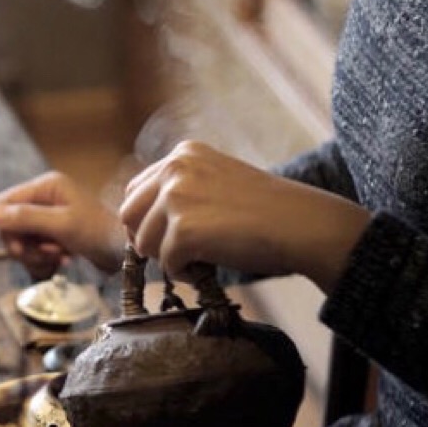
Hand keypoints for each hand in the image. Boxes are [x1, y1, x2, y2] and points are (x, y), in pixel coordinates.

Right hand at [0, 170, 122, 277]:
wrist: (127, 252)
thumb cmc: (100, 232)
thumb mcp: (62, 224)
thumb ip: (26, 218)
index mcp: (45, 187)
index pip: (4, 204)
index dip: (6, 227)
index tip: (21, 246)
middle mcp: (44, 199)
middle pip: (10, 225)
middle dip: (24, 246)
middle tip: (46, 254)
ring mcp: (49, 218)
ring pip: (21, 241)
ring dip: (35, 256)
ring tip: (59, 258)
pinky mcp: (54, 236)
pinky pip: (34, 250)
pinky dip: (43, 260)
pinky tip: (62, 262)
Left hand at [119, 139, 369, 294]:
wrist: (299, 224)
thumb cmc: (266, 210)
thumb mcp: (217, 181)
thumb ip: (182, 190)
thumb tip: (141, 224)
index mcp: (182, 154)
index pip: (136, 190)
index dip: (146, 220)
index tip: (166, 237)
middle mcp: (174, 168)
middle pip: (128, 215)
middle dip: (148, 239)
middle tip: (178, 253)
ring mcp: (176, 197)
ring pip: (143, 243)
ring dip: (167, 258)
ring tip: (200, 258)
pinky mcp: (183, 229)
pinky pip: (166, 263)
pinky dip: (185, 272)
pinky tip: (208, 267)